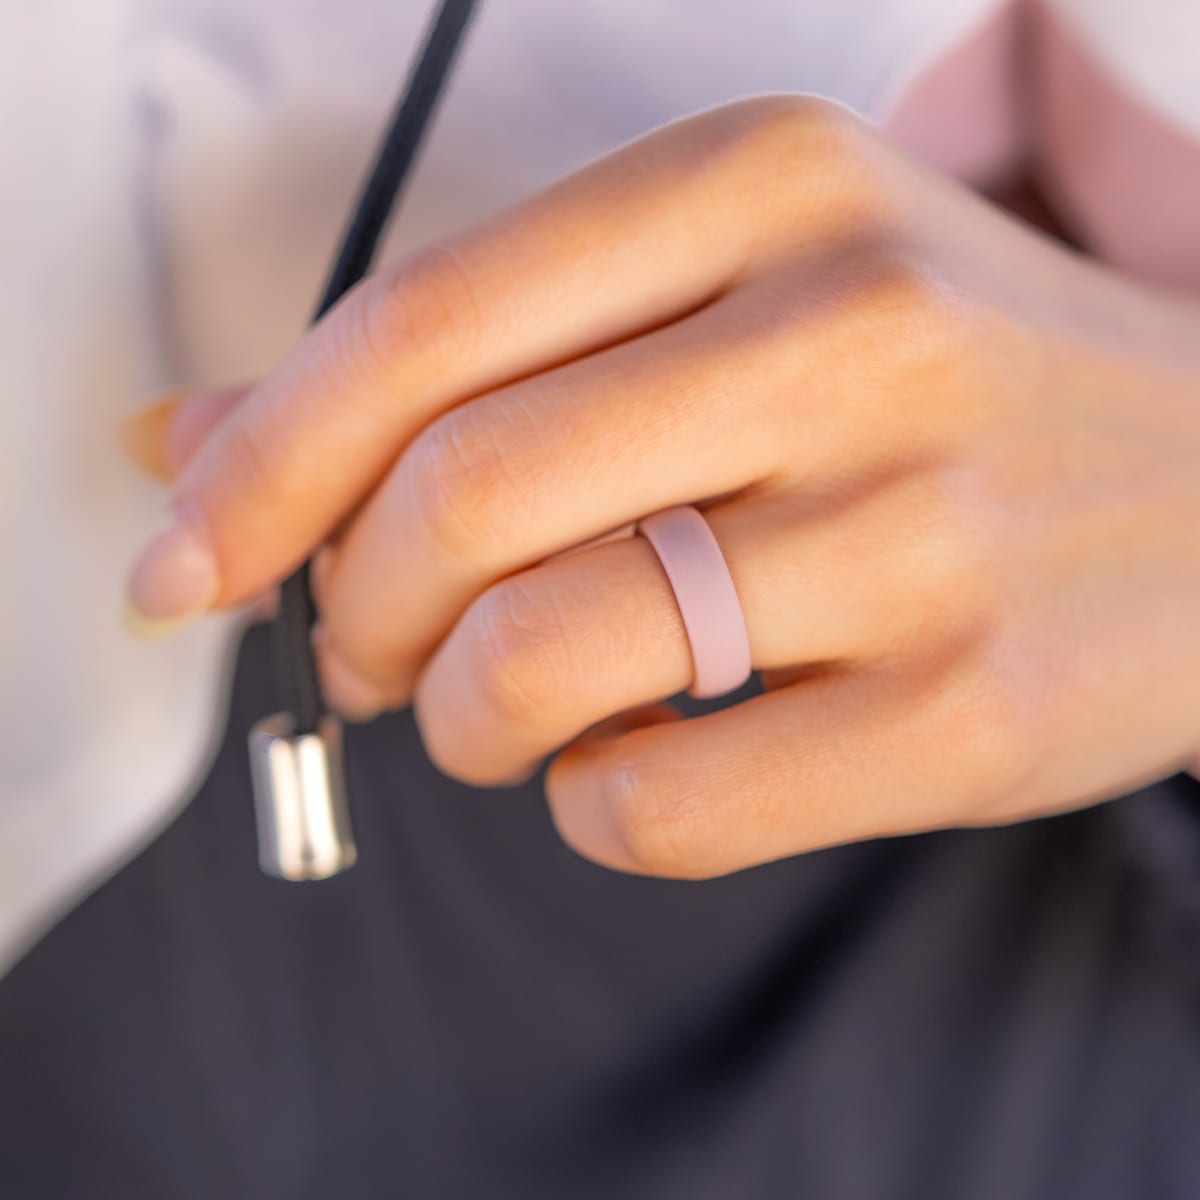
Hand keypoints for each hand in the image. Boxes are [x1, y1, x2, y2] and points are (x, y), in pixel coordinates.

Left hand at [123, 95, 1199, 877]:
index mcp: (764, 186)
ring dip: (461, 719)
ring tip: (498, 709)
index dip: (260, 465)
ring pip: (536, 665)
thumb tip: (195, 439)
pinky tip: (633, 760)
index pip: (419, 328)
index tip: (181, 559)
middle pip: (453, 502)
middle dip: (350, 607)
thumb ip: (467, 358)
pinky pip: (657, 803)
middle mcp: (850, 333)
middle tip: (361, 649)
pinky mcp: (962, 711)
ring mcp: (920, 531)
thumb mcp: (718, 294)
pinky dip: (588, 804)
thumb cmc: (932, 385)